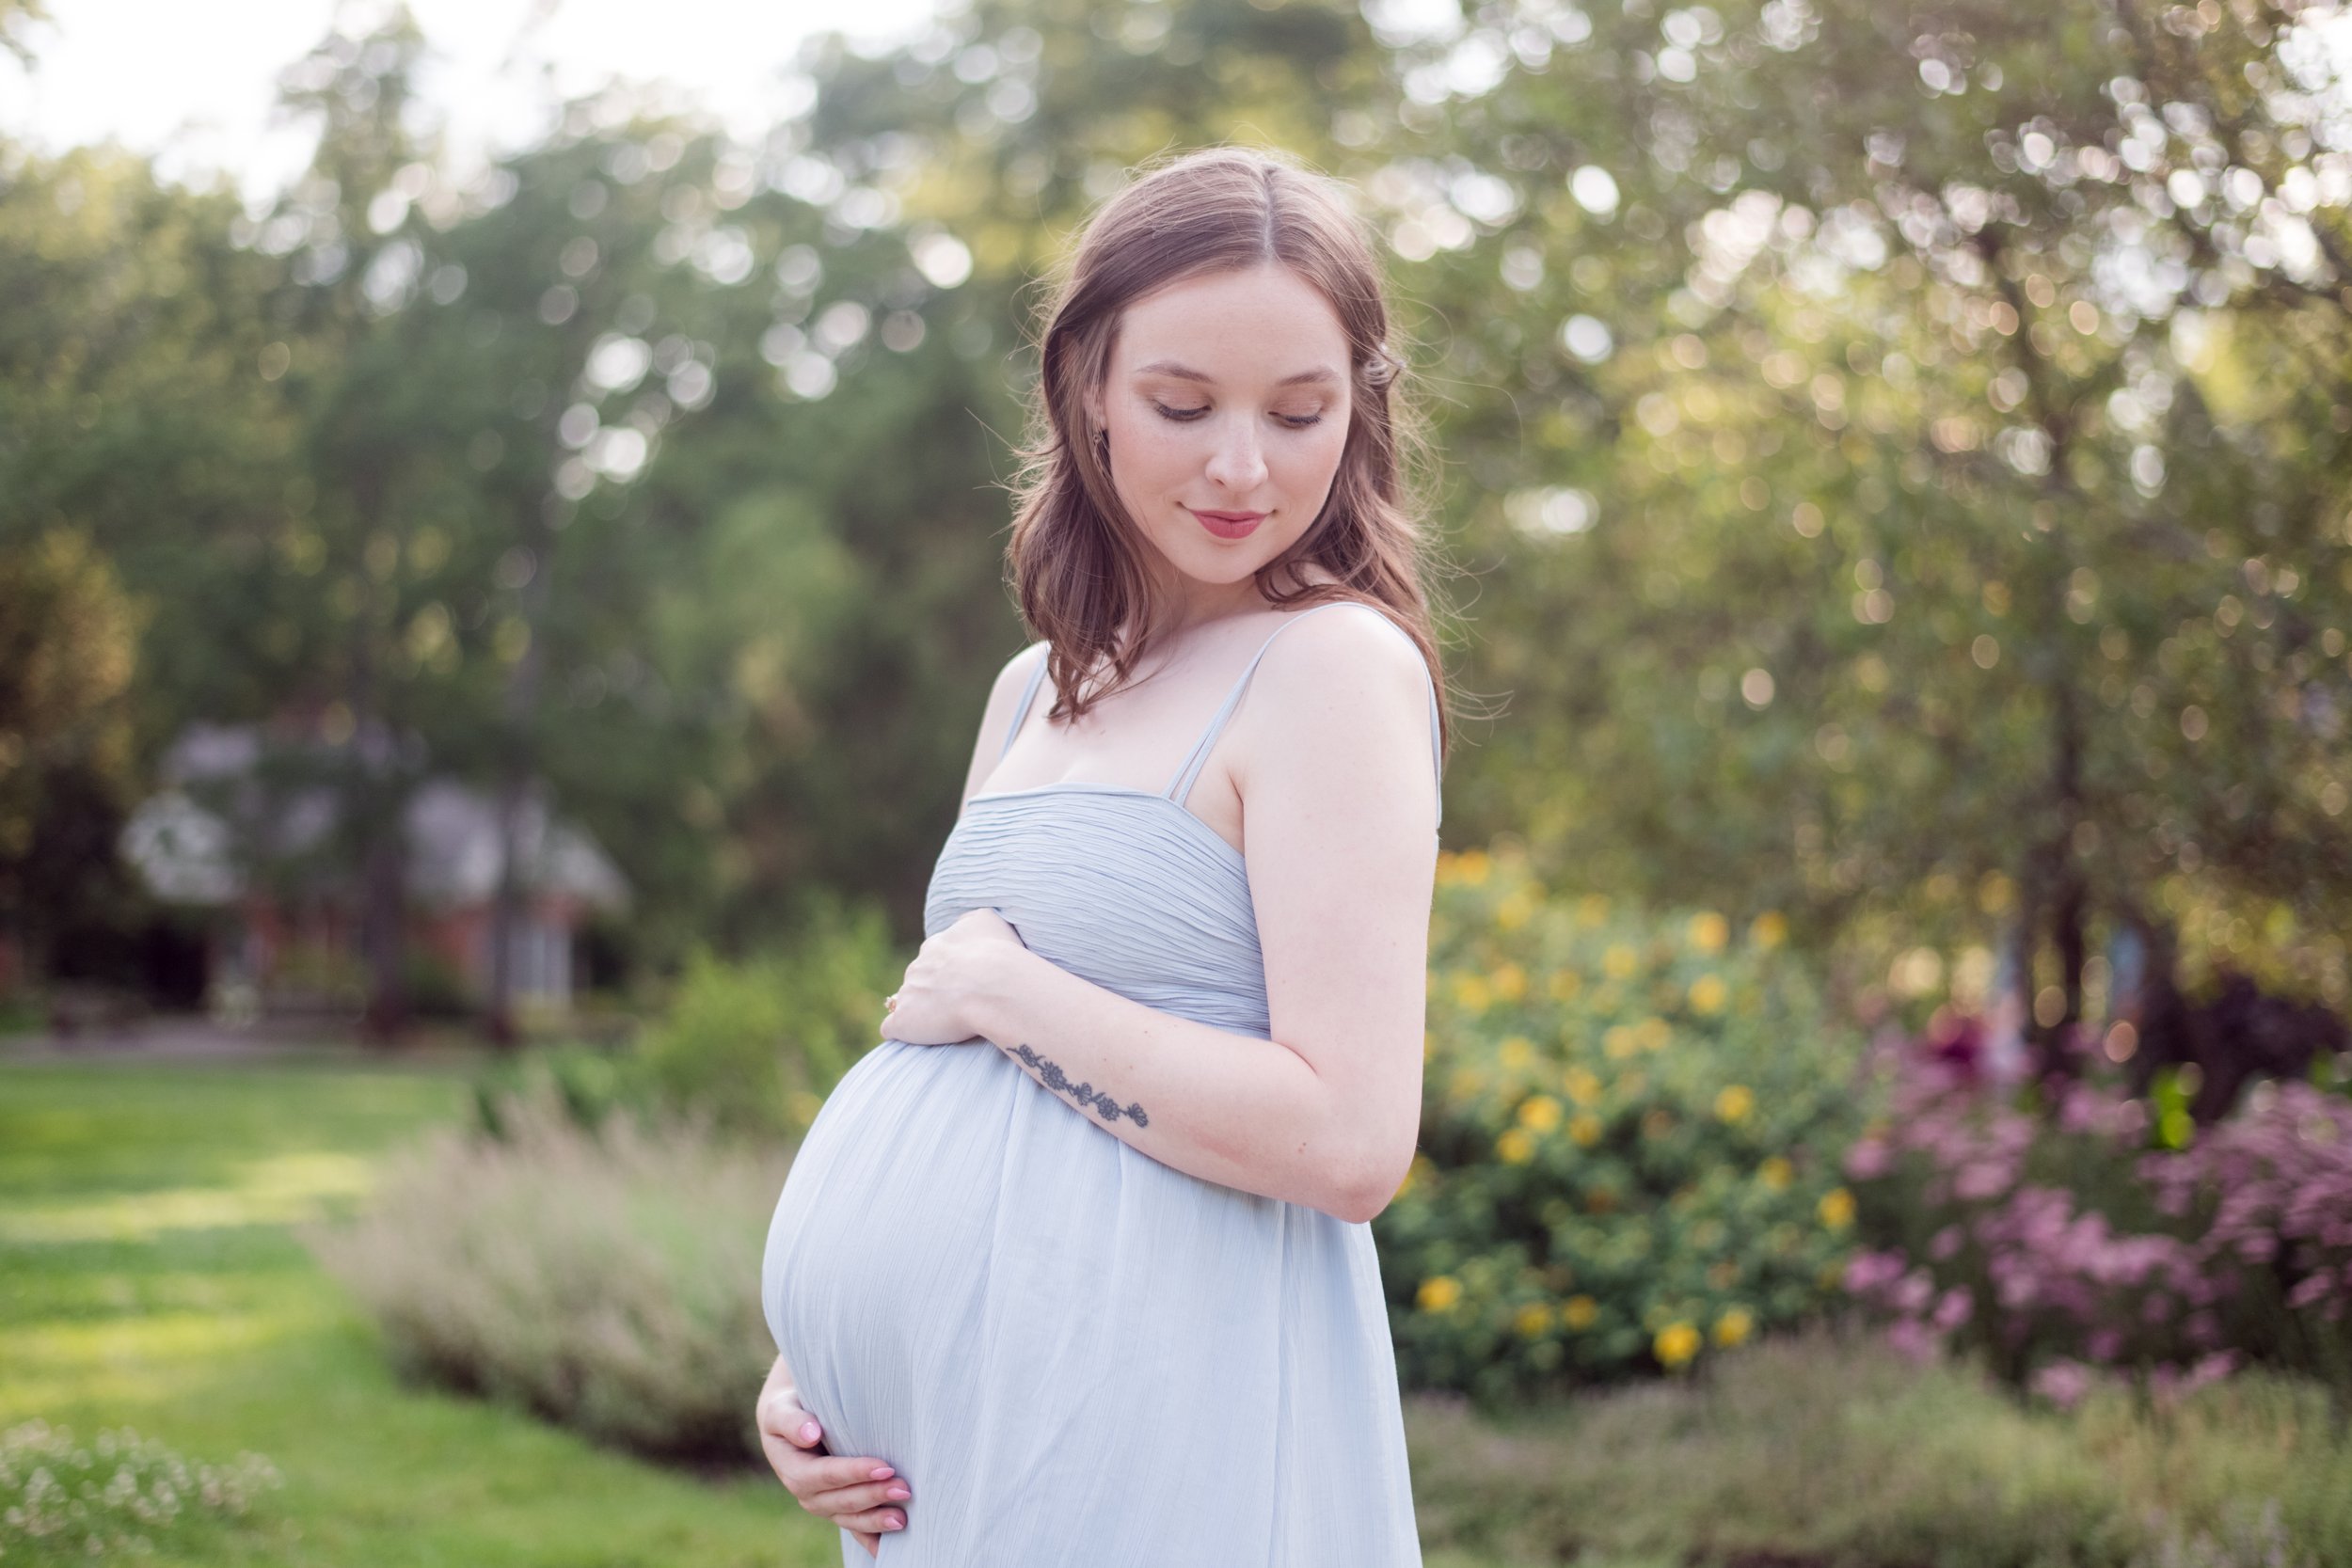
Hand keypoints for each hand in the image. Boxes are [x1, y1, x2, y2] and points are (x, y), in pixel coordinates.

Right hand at [755, 1357, 908, 1556]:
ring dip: (875, 1519)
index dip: (852, 1474)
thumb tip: (810, 1434)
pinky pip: (853, 1527)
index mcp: (792, 1468)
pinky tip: (888, 1548)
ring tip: (903, 1518)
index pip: (823, 1475)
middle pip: (839, 1501)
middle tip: (903, 1488)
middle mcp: (806, 1492)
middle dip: (872, 1497)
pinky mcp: (837, 1507)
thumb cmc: (790, 1409)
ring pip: (848, 1518)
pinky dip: (870, 1539)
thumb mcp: (781, 1410)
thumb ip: (792, 1421)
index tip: (883, 1467)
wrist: (793, 1419)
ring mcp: (822, 1503)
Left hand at [882, 906, 1028, 1046]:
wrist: (994, 986)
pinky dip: (904, 1031)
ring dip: (921, 1011)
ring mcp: (907, 994)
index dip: (947, 973)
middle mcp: (918, 967)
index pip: (933, 958)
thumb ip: (969, 921)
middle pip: (918, 980)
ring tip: (946, 1023)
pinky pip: (892, 1027)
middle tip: (959, 1004)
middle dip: (933, 991)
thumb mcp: (987, 921)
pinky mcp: (903, 1021)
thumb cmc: (997, 956)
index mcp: (936, 947)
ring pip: (906, 1002)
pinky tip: (921, 1036)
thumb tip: (962, 925)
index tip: (964, 983)